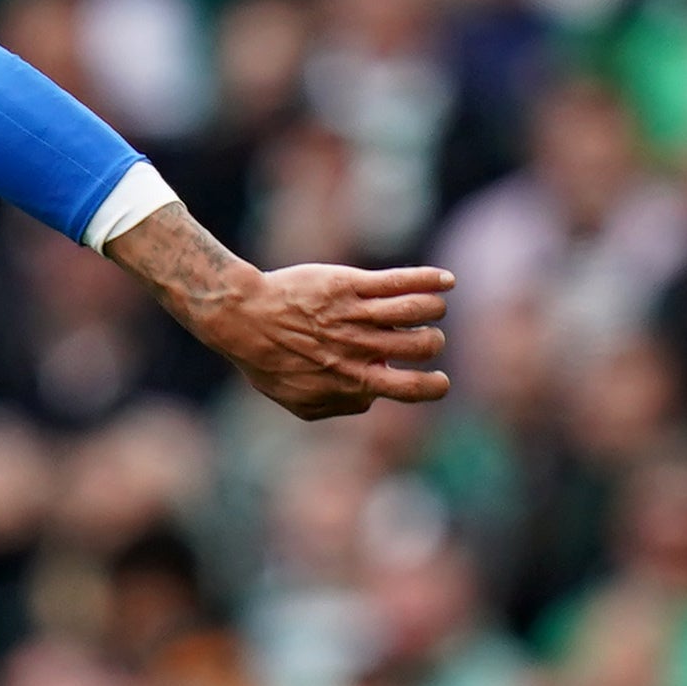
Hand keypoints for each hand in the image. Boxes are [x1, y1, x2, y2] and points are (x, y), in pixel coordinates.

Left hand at [192, 260, 451, 418]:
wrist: (240, 318)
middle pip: (423, 345)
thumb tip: (371, 400)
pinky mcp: (348, 285)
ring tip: (429, 309)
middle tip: (420, 339)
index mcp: (353, 380)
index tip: (437, 379)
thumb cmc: (267, 360)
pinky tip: (445, 280)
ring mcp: (355, 314)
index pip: (413, 389)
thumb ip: (339, 406)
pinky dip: (430, 279)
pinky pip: (398, 280)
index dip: (435, 385)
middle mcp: (359, 348)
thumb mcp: (298, 400)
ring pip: (418, 310)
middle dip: (432, 343)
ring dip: (433, 310)